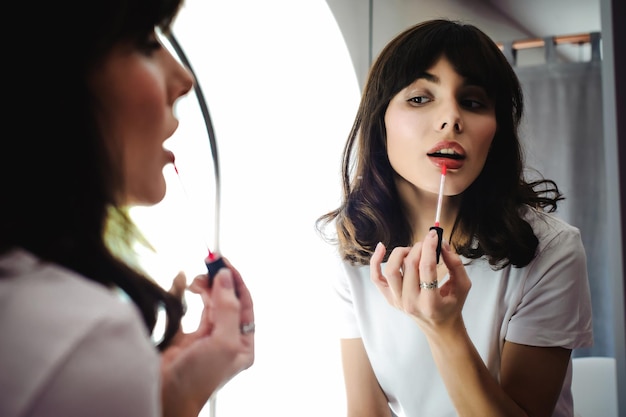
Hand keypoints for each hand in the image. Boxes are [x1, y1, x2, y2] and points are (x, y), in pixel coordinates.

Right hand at [160, 259, 254, 416]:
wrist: (166, 397)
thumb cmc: (199, 379)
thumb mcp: (222, 342)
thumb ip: (227, 308)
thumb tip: (226, 277)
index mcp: (242, 343)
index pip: (244, 304)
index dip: (236, 281)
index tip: (224, 262)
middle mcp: (227, 338)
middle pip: (227, 300)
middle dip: (218, 282)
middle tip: (207, 265)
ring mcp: (207, 338)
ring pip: (210, 302)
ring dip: (205, 287)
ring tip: (196, 280)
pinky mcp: (187, 337)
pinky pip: (191, 309)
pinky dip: (189, 295)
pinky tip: (185, 285)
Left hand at [370, 229, 470, 332]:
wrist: (439, 326)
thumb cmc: (451, 305)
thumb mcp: (463, 286)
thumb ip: (456, 264)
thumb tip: (442, 244)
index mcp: (431, 303)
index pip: (427, 268)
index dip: (430, 247)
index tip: (434, 235)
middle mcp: (411, 303)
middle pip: (410, 266)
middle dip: (419, 248)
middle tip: (427, 242)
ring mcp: (398, 301)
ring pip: (391, 270)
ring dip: (402, 253)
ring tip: (412, 251)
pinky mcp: (389, 298)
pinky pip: (376, 277)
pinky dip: (375, 261)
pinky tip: (381, 248)